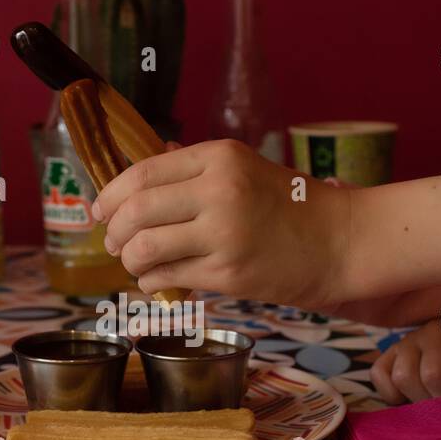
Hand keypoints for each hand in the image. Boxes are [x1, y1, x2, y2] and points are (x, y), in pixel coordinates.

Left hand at [92, 139, 349, 309]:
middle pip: (136, 210)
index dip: (111, 194)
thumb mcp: (244, 169)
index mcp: (219, 157)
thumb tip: (140, 170)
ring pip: (144, 248)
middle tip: (114, 243)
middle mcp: (219, 191)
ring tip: (136, 264)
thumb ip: (193, 168)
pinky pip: (168, 278)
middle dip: (113, 231)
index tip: (101, 210)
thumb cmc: (291, 206)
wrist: (339, 242)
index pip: (143, 172)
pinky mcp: (228, 274)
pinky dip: (151, 282)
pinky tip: (159, 281)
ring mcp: (223, 234)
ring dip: (129, 260)